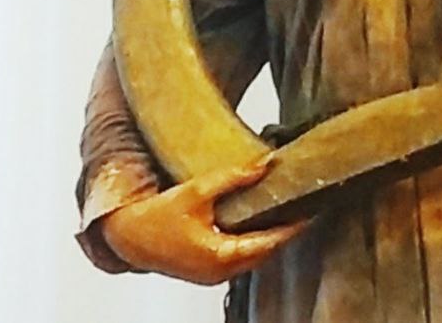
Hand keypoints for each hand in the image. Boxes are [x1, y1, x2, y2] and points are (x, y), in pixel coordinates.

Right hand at [99, 155, 306, 284]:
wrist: (129, 236)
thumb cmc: (157, 216)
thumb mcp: (195, 190)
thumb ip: (231, 178)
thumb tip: (264, 165)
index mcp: (221, 255)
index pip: (270, 242)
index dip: (293, 227)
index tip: (312, 212)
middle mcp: (222, 272)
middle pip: (266, 252)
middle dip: (285, 232)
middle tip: (303, 207)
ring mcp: (215, 275)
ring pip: (254, 257)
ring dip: (269, 237)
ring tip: (285, 212)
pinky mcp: (209, 271)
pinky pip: (240, 258)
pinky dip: (252, 242)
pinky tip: (256, 223)